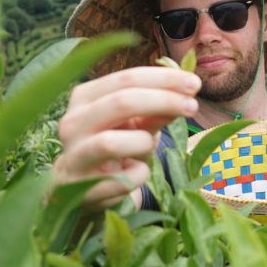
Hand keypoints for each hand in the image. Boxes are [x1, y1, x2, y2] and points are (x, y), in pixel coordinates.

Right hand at [52, 66, 201, 208]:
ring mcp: (73, 155)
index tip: (194, 84)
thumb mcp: (140, 123)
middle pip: (120, 102)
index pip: (126, 78)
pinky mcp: (80, 187)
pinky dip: (140, 175)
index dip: (164, 79)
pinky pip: (122, 179)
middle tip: (193, 106)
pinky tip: (137, 173)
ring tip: (149, 147)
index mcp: (85, 97)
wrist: (90, 188)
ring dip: (142, 143)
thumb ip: (160, 109)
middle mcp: (72, 122)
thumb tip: (187, 95)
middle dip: (163, 101)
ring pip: (110, 143)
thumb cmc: (119, 145)